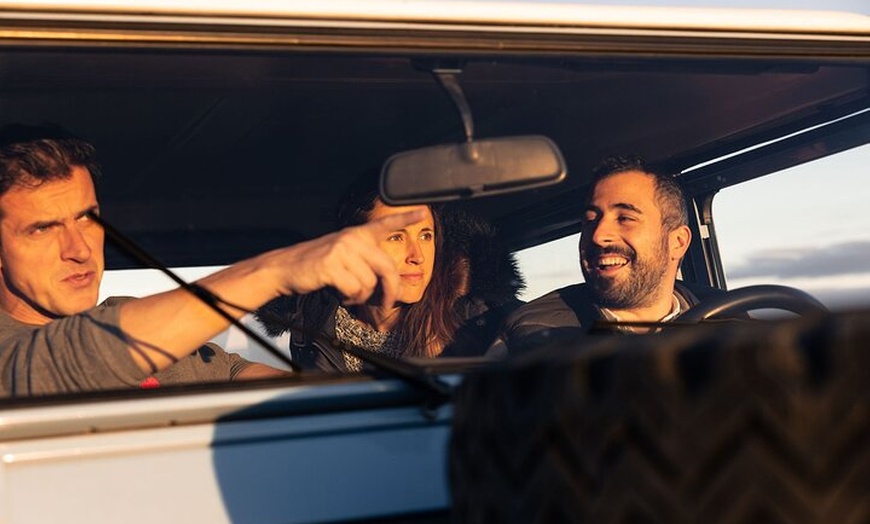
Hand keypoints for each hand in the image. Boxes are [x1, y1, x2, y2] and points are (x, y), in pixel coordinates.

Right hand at [270, 208, 425, 308]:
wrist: (284, 268)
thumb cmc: (316, 265)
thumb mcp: (342, 254)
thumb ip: (364, 261)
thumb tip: (387, 285)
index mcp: (356, 234)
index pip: (385, 224)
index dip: (405, 217)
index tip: (423, 211)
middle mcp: (351, 238)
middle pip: (387, 267)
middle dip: (390, 290)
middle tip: (386, 303)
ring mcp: (342, 250)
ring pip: (370, 283)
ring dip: (362, 296)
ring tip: (349, 294)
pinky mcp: (332, 265)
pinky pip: (355, 289)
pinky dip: (350, 299)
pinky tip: (340, 295)